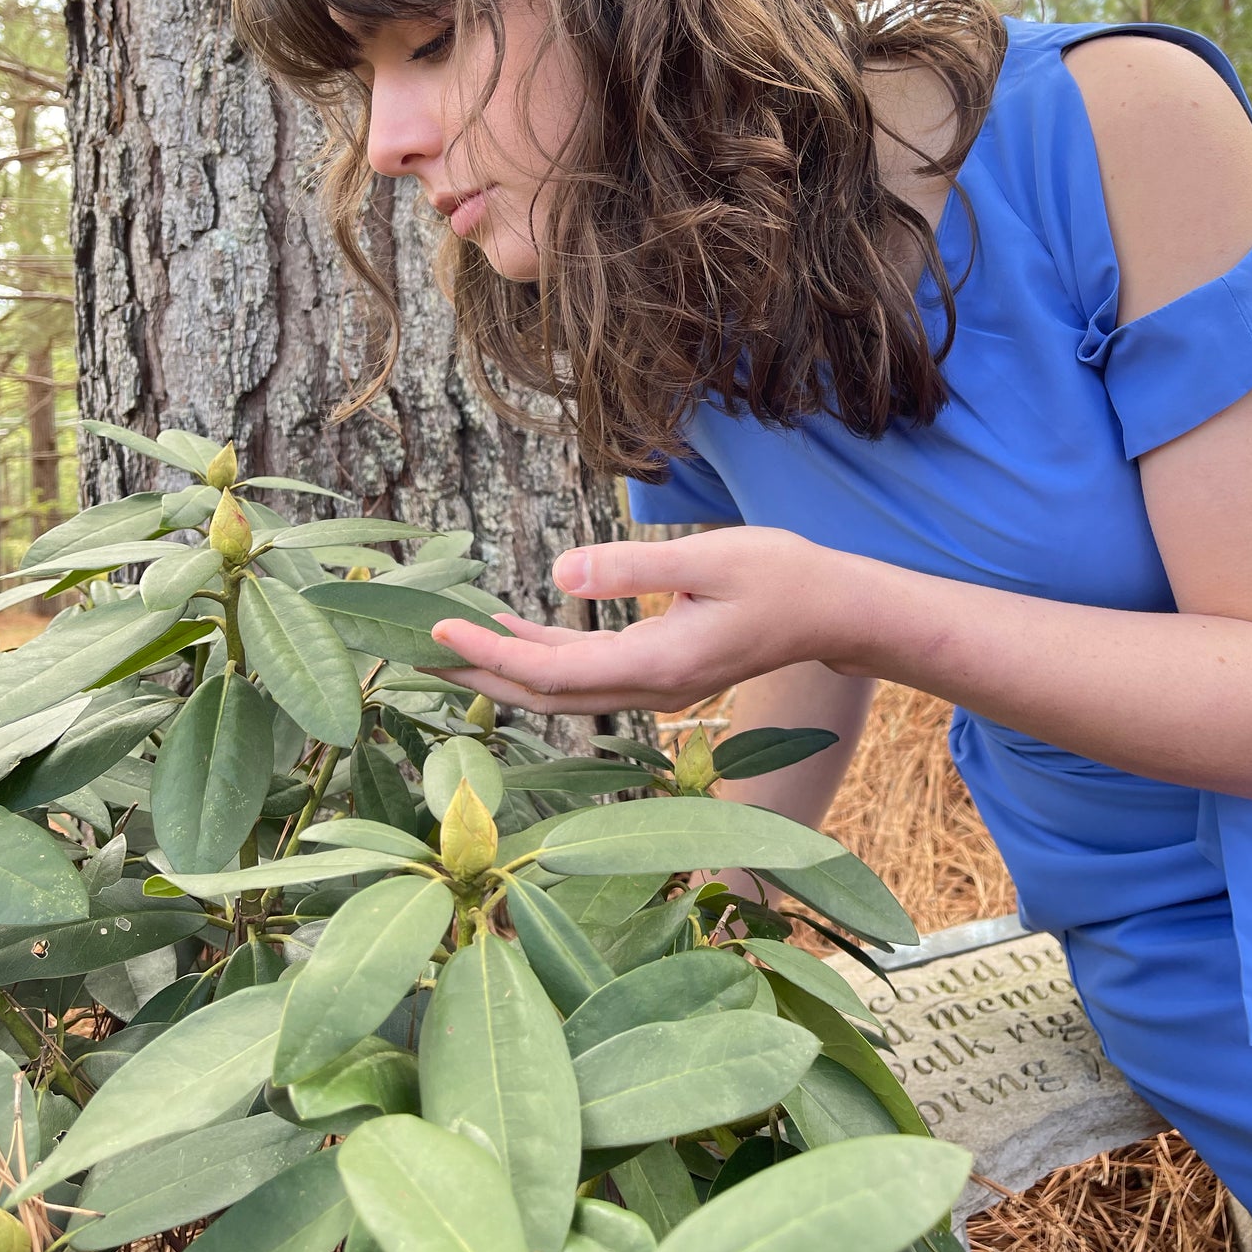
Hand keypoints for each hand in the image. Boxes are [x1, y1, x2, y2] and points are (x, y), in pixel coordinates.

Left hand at [423, 525, 848, 715]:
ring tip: (450, 643)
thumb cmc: (782, 575)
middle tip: (415, 655)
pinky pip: (588, 673)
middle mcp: (652, 687)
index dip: (493, 656)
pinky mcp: (661, 670)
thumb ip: (635, 567)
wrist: (836, 610)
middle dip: (480, 675)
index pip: (556, 673)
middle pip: (548, 695)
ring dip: (506, 668)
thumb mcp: (711, 556)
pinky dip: (543, 656)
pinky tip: (515, 629)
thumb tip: (558, 574)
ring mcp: (657, 685)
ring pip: (564, 689)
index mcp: (661, 663)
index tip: (440, 633)